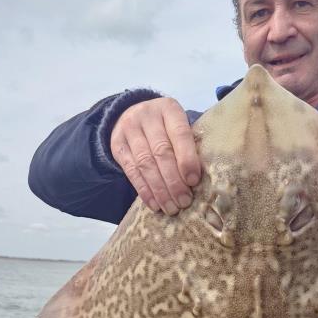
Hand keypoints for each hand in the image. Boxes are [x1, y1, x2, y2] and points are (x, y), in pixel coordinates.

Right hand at [110, 98, 201, 214]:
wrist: (132, 115)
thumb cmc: (166, 127)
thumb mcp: (178, 125)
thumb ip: (189, 145)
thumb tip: (199, 180)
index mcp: (169, 109)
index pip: (180, 134)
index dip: (187, 159)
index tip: (194, 181)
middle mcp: (147, 116)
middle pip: (161, 152)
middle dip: (174, 181)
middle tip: (184, 201)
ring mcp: (129, 130)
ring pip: (145, 164)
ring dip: (160, 190)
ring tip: (171, 208)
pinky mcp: (117, 146)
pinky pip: (131, 171)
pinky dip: (144, 191)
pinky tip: (155, 204)